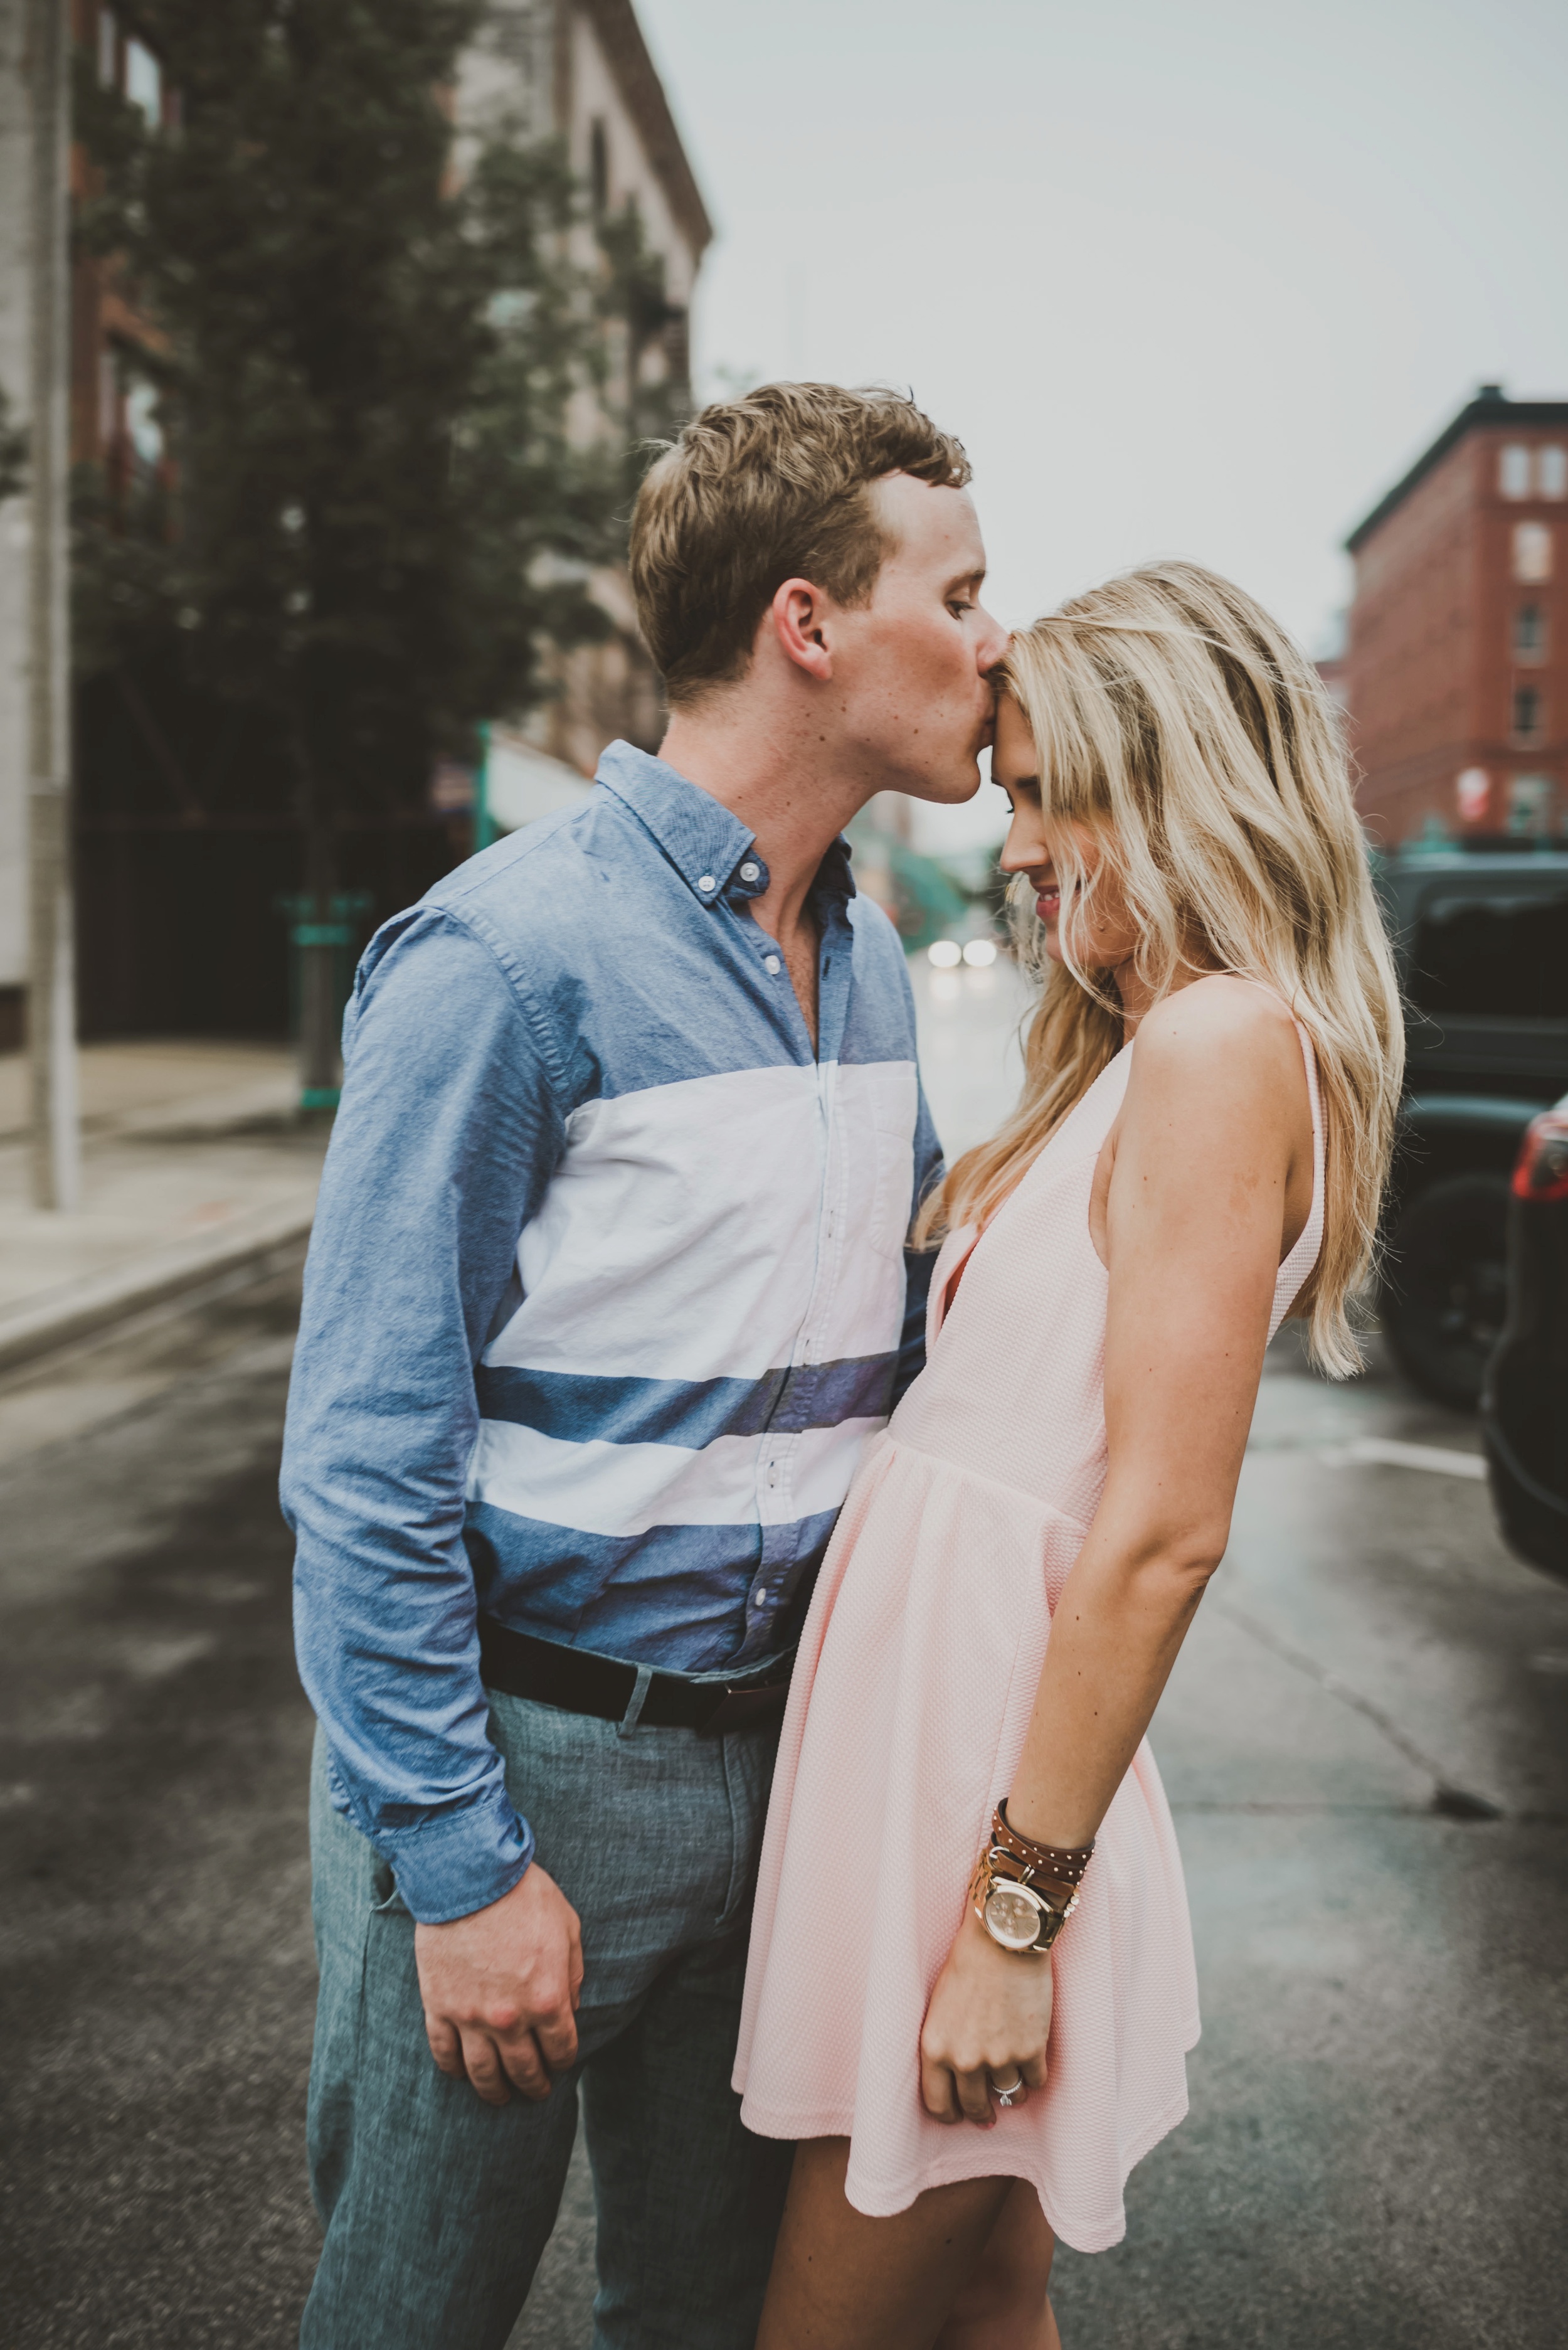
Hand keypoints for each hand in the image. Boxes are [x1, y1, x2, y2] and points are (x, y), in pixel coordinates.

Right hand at [414, 1862, 583, 2105]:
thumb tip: (570, 2007)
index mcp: (547, 1999)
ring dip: (493, 2091)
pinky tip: (460, 2073)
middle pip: (524, 2070)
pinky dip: (452, 2069)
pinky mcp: (438, 2007)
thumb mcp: (567, 1927)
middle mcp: (510, 2018)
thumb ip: (573, 1973)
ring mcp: (471, 2016)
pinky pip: (444, 2053)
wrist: (469, 1876)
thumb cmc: (523, 1896)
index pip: (561, 2049)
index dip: (562, 2060)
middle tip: (535, 2092)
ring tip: (499, 2097)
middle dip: (533, 2086)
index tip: (559, 2062)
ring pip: (483, 2073)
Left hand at [919, 1907, 1053, 2125]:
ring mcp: (999, 2058)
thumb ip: (945, 2045)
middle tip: (989, 2113)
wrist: (1002, 1938)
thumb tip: (959, 2078)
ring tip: (1014, 2076)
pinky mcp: (1031, 2050)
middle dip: (982, 2112)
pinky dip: (1034, 2075)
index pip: (938, 2104)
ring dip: (1013, 2089)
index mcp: (935, 2049)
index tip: (959, 2115)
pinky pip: (1036, 2081)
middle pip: (975, 2106)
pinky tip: (1032, 2061)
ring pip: (1010, 2094)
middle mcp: (964, 2060)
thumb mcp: (939, 2008)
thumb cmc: (967, 1964)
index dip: (950, 2115)